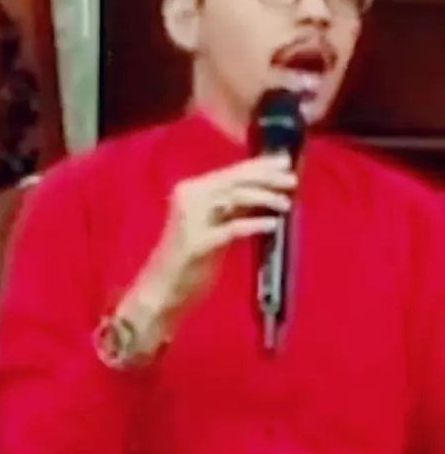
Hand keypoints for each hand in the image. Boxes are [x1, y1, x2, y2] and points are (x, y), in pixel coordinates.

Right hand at [141, 153, 296, 310]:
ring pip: (232, 198)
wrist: (162, 292)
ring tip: (286, 203)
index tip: (285, 161)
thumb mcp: (215, 226)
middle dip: (266, 177)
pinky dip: (254, 224)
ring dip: (263, 197)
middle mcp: (188, 198)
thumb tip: (268, 187)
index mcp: (191, 190)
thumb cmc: (191, 261)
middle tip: (292, 180)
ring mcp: (191, 220)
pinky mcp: (196, 244)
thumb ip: (236, 207)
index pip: (231, 172)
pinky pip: (231, 229)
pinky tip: (273, 224)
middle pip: (233, 180)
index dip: (260, 165)